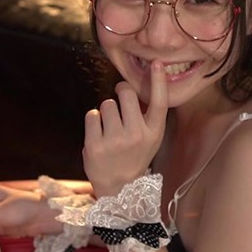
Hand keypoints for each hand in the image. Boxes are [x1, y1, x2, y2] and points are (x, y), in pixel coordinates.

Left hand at [83, 60, 168, 196]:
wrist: (118, 188)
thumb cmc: (134, 156)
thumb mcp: (150, 139)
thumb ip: (147, 116)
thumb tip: (138, 85)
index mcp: (153, 133)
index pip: (159, 102)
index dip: (158, 81)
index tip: (155, 63)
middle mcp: (136, 135)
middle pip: (127, 93)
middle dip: (121, 92)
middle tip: (121, 101)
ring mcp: (115, 141)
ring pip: (106, 103)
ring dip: (106, 111)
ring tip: (110, 128)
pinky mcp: (95, 145)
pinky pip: (92, 114)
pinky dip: (93, 120)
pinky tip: (99, 133)